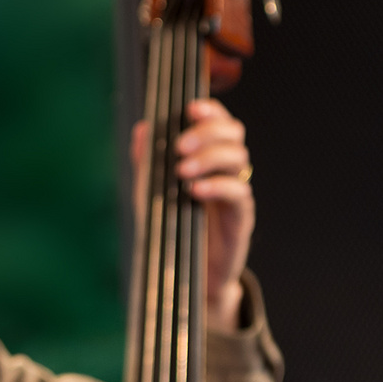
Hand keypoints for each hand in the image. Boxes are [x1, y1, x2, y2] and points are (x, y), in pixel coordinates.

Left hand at [131, 99, 252, 332]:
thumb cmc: (171, 226)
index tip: (191, 108)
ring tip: (182, 171)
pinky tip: (195, 191)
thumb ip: (147, 161)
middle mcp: (225, 169)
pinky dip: (217, 186)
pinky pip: (238, 193)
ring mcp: (235, 191)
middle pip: (234, 133)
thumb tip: (142, 129)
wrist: (185, 273)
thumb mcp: (151, 192)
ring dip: (209, 158)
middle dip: (208, 131)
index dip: (211, 110)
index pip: (218, 122)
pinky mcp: (240, 216)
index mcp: (207, 156)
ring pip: (239, 158)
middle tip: (181, 146)